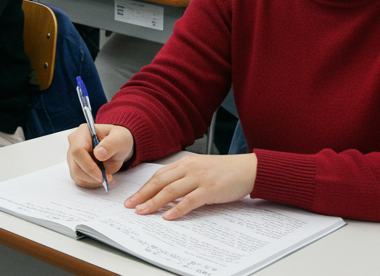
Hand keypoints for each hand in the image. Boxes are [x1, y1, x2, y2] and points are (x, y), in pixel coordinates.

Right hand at [67, 124, 134, 188]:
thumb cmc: (118, 140)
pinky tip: (102, 177)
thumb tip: (98, 154)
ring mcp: (72, 156)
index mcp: (83, 132)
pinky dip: (92, 183)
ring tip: (107, 176)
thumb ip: (110, 144)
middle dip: (92, 176)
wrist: (117, 147)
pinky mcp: (75, 166)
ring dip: (93, 181)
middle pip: (75, 166)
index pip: (78, 151)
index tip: (101, 176)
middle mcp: (74, 143)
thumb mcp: (120, 139)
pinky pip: (79, 180)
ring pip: (76, 175)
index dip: (88, 166)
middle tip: (108, 178)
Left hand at [125, 153, 257, 219]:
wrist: (248, 169)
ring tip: (143, 212)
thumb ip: (184, 176)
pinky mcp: (210, 189)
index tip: (133, 197)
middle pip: (160, 182)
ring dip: (154, 202)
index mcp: (185, 162)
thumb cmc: (225, 170)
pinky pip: (190, 200)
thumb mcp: (201, 168)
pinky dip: (177, 209)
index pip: (159, 175)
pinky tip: (168, 216)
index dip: (144, 187)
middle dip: (143, 195)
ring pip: (171, 190)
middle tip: (130, 206)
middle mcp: (189, 168)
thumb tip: (167, 192)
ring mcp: (199, 178)